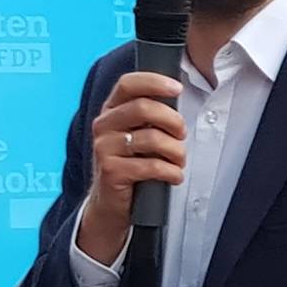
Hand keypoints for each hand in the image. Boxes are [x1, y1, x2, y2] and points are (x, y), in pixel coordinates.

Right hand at [75, 71, 188, 263]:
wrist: (111, 205)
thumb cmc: (133, 166)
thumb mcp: (139, 136)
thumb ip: (151, 117)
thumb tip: (177, 99)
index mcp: (111, 111)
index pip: (128, 84)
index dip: (154, 82)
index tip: (178, 88)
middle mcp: (103, 125)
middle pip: (143, 108)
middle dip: (173, 120)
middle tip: (182, 134)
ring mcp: (104, 148)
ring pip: (151, 138)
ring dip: (176, 151)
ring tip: (179, 161)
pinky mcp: (111, 171)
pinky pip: (151, 166)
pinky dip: (171, 172)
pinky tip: (174, 177)